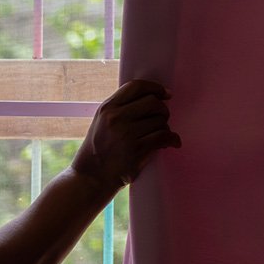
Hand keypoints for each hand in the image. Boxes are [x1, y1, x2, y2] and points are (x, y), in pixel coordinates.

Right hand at [71, 79, 180, 193]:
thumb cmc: (98, 148)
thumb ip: (120, 108)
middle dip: (162, 109)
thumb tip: (152, 97)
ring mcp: (126, 135)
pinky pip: (164, 136)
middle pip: (153, 102)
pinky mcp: (136, 151)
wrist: (91, 176)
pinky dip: (172, 139)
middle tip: (161, 118)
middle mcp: (116, 119)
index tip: (165, 94)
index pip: (136, 86)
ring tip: (158, 135)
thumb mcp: (101, 121)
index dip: (155, 87)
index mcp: (107, 108)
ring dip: (164, 127)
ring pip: (160, 120)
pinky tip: (172, 142)